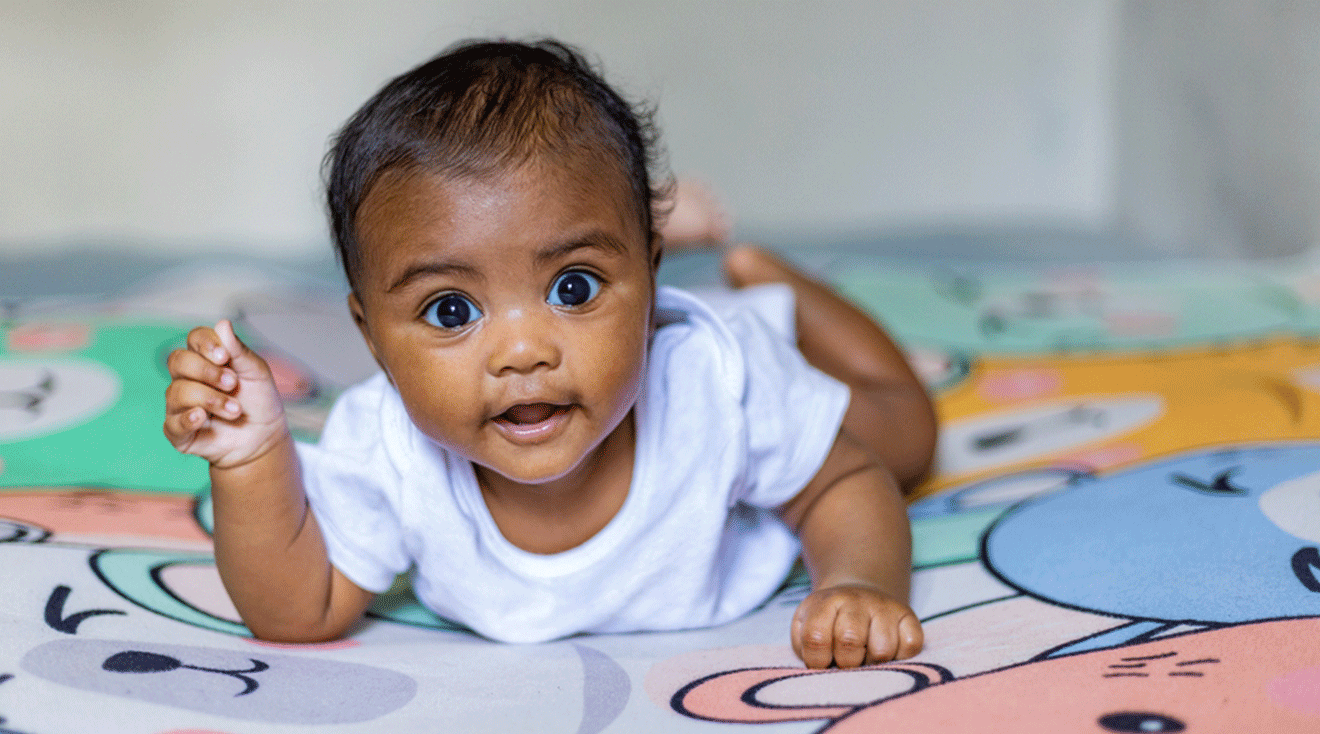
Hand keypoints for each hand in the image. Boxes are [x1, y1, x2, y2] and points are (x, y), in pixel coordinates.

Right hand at [164, 320, 288, 468]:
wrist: (264, 437)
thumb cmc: (258, 401)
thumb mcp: (256, 373)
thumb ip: (239, 350)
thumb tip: (223, 323)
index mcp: (206, 359)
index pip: (194, 339)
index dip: (206, 344)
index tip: (225, 357)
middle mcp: (187, 379)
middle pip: (178, 361)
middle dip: (207, 371)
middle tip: (233, 384)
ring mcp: (180, 405)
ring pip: (177, 392)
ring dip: (210, 399)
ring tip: (235, 410)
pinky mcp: (179, 431)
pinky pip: (172, 423)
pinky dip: (187, 419)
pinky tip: (202, 417)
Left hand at [791, 583, 922, 668]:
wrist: (857, 596)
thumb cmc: (828, 622)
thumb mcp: (805, 627)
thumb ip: (806, 647)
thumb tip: (819, 671)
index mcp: (826, 603)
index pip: (816, 636)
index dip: (817, 660)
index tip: (822, 662)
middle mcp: (855, 600)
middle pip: (850, 641)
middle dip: (846, 662)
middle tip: (846, 661)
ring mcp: (884, 607)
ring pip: (882, 648)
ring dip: (874, 662)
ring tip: (867, 656)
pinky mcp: (908, 616)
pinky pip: (911, 645)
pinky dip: (901, 657)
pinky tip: (888, 652)